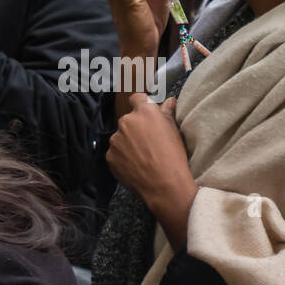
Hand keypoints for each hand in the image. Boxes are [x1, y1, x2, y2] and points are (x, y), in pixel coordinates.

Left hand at [106, 94, 196, 245]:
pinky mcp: (110, 155)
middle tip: (150, 144)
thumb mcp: (175, 132)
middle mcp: (127, 121)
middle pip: (129, 121)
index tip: (146, 115)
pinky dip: (123, 158)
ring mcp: (116, 139)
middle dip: (137, 129)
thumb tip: (169, 102)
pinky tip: (136, 166)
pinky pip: (116, 153)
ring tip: (144, 158)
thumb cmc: (173, 158)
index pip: (137, 99)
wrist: (164, 185)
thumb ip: (167, 113)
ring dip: (129, 144)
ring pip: (121, 138)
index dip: (141, 105)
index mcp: (145, 112)